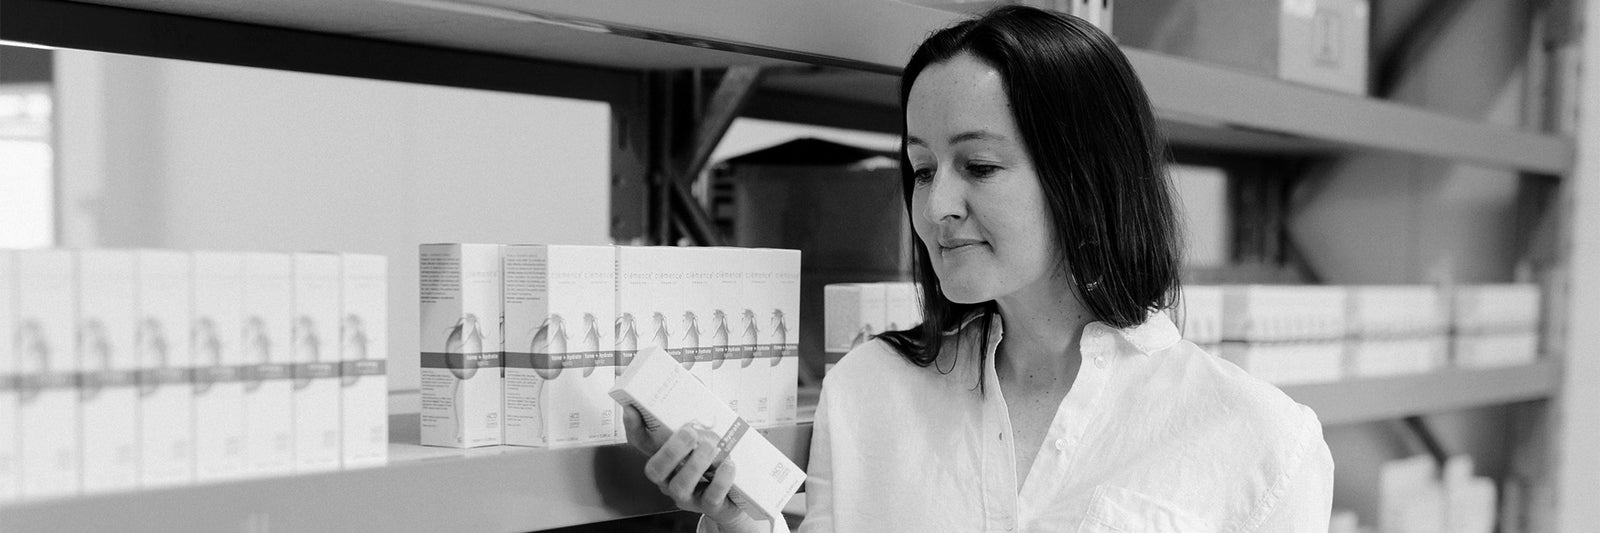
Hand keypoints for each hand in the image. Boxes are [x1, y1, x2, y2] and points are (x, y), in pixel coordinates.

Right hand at [625, 406, 747, 526]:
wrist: (739, 494)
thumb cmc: (717, 460)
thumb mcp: (707, 433)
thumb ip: (697, 408)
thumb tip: (692, 380)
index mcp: (666, 458)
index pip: (640, 443)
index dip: (633, 427)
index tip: (632, 408)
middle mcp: (670, 479)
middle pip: (655, 470)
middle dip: (671, 450)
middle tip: (690, 431)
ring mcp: (688, 496)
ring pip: (680, 486)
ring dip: (696, 464)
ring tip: (712, 447)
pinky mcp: (711, 507)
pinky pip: (711, 497)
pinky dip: (721, 479)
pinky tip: (729, 464)